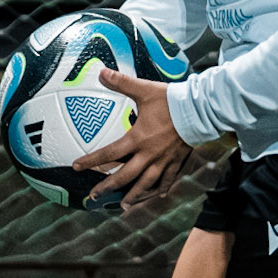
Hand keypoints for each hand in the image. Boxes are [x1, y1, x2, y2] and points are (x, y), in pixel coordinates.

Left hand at [72, 68, 193, 209]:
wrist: (200, 109)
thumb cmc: (172, 100)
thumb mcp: (144, 90)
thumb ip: (122, 82)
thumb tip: (102, 72)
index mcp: (138, 139)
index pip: (109, 153)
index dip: (91, 161)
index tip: (77, 167)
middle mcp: (149, 154)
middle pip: (125, 176)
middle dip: (108, 187)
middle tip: (94, 196)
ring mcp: (164, 161)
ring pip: (146, 183)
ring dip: (133, 195)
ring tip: (123, 205)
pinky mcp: (177, 161)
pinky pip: (169, 179)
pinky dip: (162, 188)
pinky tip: (158, 195)